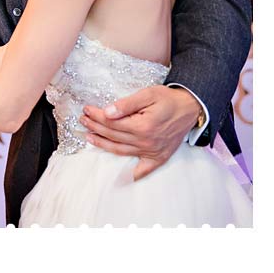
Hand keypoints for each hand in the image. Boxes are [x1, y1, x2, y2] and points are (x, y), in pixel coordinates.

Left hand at [80, 84, 200, 180]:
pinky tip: (122, 178)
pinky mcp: (159, 157)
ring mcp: (152, 152)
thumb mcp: (148, 94)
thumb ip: (126, 104)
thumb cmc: (168, 99)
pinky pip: (144, 169)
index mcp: (142, 126)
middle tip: (83, 120)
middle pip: (113, 136)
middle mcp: (146, 142)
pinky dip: (133, 175)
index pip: (111, 122)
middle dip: (95, 127)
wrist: (191, 108)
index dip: (96, 115)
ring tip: (90, 137)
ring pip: (121, 150)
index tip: (86, 110)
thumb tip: (107, 112)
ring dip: (103, 144)